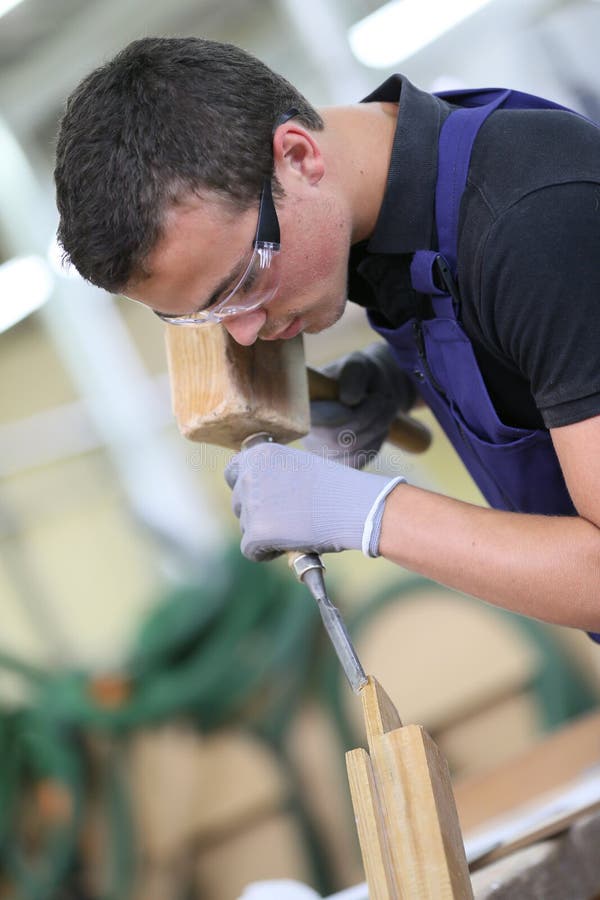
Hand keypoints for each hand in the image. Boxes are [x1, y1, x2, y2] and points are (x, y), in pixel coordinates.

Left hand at [225, 443, 404, 561]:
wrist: (355, 506)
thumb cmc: (335, 489)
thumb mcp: (299, 466)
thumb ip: (273, 475)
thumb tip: (256, 496)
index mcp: (259, 454)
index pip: (232, 473)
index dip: (247, 489)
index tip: (263, 499)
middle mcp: (250, 475)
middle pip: (239, 503)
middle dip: (259, 513)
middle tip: (289, 518)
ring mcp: (252, 504)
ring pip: (246, 526)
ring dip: (266, 531)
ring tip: (297, 527)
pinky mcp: (257, 533)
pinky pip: (251, 550)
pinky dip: (268, 553)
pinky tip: (291, 544)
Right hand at [304, 342, 415, 467]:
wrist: (369, 392)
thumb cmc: (359, 377)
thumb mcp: (357, 366)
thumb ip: (352, 376)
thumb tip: (349, 399)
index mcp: (303, 406)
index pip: (314, 421)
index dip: (341, 415)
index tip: (363, 398)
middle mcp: (306, 432)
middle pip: (336, 439)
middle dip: (368, 419)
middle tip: (384, 400)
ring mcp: (321, 451)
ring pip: (351, 451)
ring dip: (377, 429)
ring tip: (386, 408)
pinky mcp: (338, 462)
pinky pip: (359, 461)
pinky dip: (376, 442)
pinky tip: (379, 427)